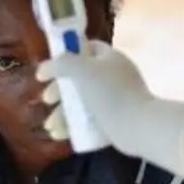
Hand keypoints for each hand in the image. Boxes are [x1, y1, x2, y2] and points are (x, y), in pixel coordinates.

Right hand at [37, 39, 153, 156]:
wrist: (138, 126)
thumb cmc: (110, 93)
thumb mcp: (82, 70)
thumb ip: (61, 63)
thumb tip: (45, 69)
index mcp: (111, 58)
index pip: (87, 48)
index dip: (66, 54)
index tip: (49, 69)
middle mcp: (114, 76)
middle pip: (80, 78)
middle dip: (59, 90)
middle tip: (47, 99)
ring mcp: (116, 99)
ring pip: (82, 102)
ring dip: (62, 113)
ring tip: (50, 126)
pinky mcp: (115, 120)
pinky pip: (90, 121)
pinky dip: (74, 126)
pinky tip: (59, 135)